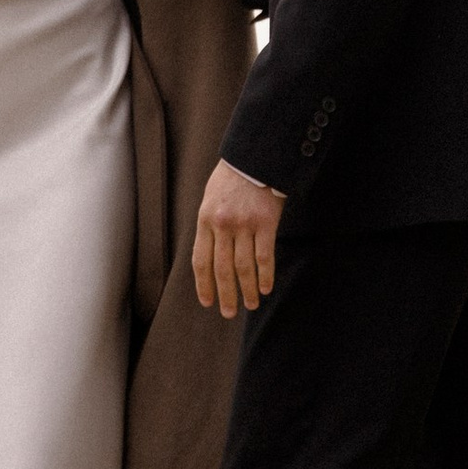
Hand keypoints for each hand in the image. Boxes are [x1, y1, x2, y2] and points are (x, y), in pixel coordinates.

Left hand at [193, 160, 285, 318]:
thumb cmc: (231, 178)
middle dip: (225, 294)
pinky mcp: (266, 222)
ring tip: (250, 304)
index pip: (201, 260)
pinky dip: (265, 275)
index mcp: (205, 219)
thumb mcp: (210, 198)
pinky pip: (264, 256)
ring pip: (244, 267)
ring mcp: (244, 224)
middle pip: (222, 269)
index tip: (207, 301)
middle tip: (228, 313)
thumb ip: (209, 225)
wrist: (254, 156)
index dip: (204, 284)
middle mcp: (222, 225)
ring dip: (247, 290)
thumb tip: (209, 256)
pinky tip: (266, 287)